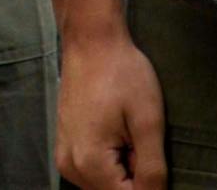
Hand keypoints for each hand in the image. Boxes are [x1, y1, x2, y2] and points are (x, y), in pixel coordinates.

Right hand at [58, 27, 167, 189]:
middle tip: (141, 141)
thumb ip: (153, 169)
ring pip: (104, 186)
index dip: (151, 185)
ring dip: (124, 171)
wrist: (91, 41)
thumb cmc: (122, 73)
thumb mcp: (148, 121)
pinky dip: (112, 163)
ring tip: (130, 135)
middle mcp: (70, 167)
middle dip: (136, 177)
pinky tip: (119, 134)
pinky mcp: (65, 147)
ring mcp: (64, 158)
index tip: (152, 155)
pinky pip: (93, 173)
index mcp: (90, 164)